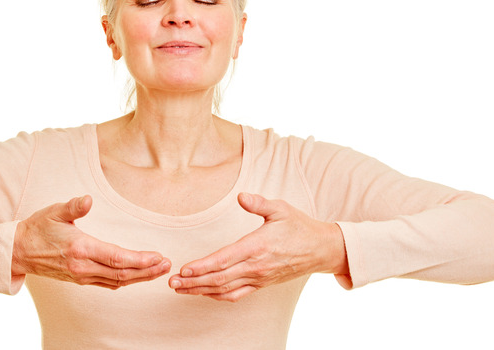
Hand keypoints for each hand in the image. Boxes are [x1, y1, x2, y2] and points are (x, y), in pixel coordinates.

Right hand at [12, 195, 170, 288]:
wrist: (18, 251)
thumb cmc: (37, 228)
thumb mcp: (54, 212)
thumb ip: (73, 207)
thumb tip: (87, 200)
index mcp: (80, 249)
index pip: (116, 258)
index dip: (140, 260)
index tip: (158, 257)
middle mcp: (83, 267)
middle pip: (122, 274)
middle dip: (147, 270)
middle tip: (167, 265)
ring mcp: (82, 276)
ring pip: (117, 281)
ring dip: (140, 277)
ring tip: (159, 270)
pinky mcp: (80, 280)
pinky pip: (108, 284)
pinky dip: (126, 281)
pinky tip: (138, 276)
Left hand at [168, 193, 348, 301]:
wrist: (321, 250)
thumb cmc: (299, 227)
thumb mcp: (281, 209)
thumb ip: (259, 203)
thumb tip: (242, 197)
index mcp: (258, 246)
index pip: (225, 259)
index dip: (203, 266)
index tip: (184, 268)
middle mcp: (256, 266)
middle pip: (219, 278)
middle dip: (193, 282)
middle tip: (172, 282)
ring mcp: (258, 278)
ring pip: (225, 289)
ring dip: (200, 290)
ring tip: (180, 289)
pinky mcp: (261, 284)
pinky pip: (236, 295)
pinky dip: (217, 296)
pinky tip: (203, 292)